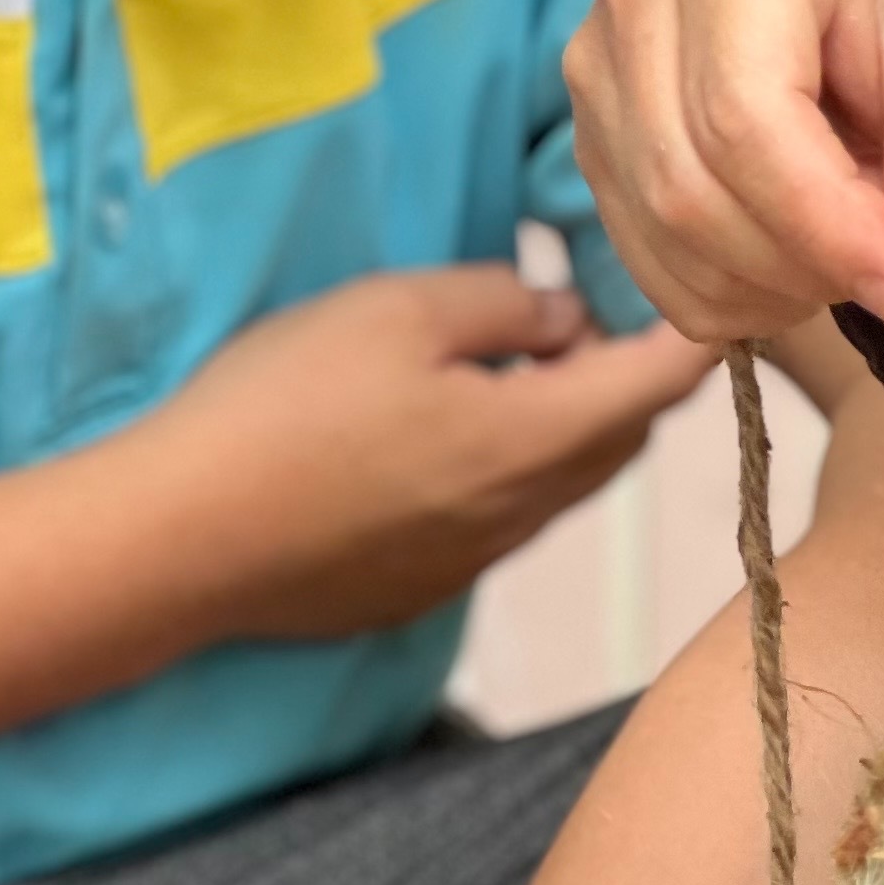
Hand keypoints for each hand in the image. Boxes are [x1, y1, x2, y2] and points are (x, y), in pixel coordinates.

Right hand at [138, 266, 719, 639]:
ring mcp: (468, 564)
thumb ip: (507, 304)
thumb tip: (568, 321)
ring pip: (560, 486)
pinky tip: (441, 433)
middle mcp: (520, 517)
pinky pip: (498, 523)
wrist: (174, 539)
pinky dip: (508, 471)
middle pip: (620, 443)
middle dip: (631, 379)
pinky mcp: (415, 589)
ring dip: (567, 426)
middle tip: (598, 314)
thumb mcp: (398, 310)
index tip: (710, 296)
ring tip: (518, 363)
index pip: (657, 388)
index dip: (693, 336)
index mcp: (531, 443)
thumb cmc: (282, 405)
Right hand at [571, 0, 883, 340]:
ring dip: (773, 282)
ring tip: (863, 252)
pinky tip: (804, 261)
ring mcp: (600, 56)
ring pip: (660, 227)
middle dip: (805, 261)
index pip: (744, 112)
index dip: (826, 222)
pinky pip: (645, 253)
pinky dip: (733, 291)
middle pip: (687, 180)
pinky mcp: (598, 125)